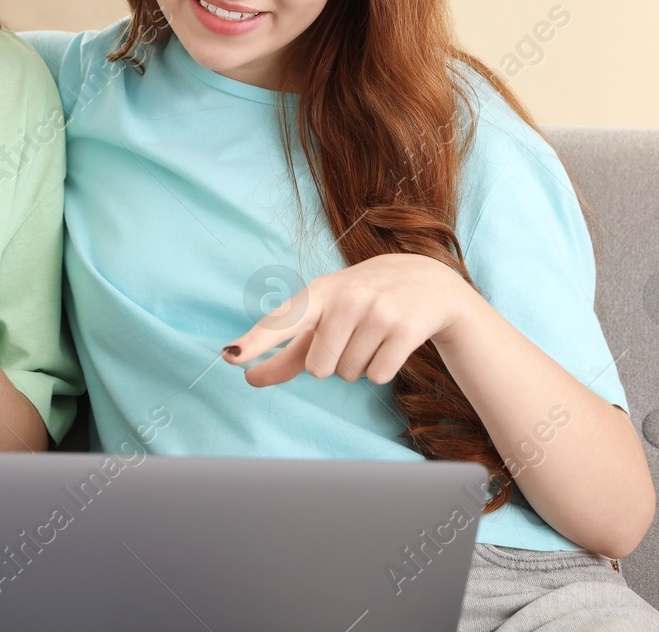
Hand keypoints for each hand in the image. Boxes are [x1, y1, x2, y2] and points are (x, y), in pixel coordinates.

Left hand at [222, 253, 476, 387]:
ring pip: (349, 373)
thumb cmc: (362, 302)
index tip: (231, 357)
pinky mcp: (406, 328)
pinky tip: (392, 342)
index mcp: (319, 293)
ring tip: (374, 334)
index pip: (282, 321)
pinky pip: (377, 375)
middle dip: (333, 362)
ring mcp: (378, 311)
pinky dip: (381, 368)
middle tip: (352, 335)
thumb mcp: (325, 316)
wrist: (428, 282)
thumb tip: (249, 376)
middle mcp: (346, 298)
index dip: (255, 342)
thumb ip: (286, 350)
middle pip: (319, 368)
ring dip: (359, 364)